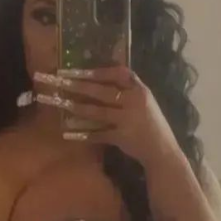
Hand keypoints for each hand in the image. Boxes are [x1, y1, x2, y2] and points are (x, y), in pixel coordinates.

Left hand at [33, 67, 179, 167]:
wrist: (163, 151)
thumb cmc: (151, 125)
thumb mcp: (144, 102)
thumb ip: (126, 91)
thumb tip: (100, 79)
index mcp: (140, 90)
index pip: (118, 73)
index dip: (97, 71)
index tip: (77, 69)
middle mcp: (134, 102)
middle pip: (101, 91)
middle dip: (78, 84)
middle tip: (58, 80)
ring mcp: (127, 120)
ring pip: (97, 111)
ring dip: (76, 106)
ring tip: (58, 102)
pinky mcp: (121, 138)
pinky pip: (98, 134)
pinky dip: (83, 134)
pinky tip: (68, 133)